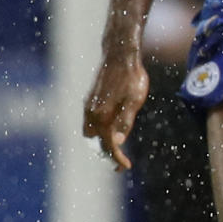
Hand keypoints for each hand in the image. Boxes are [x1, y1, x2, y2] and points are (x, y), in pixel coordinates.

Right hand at [82, 55, 149, 170]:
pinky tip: (110, 127)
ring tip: (115, 146)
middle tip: (119, 159)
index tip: (125, 166)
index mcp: (102, 116)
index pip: (107, 146)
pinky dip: (97, 130)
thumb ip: (125, 122)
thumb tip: (117, 142)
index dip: (116, 159)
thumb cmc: (131, 77)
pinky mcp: (89, 99)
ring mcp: (88, 105)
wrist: (120, 54)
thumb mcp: (134, 101)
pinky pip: (89, 121)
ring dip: (100, 142)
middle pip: (94, 143)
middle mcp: (91, 112)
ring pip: (89, 132)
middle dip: (105, 153)